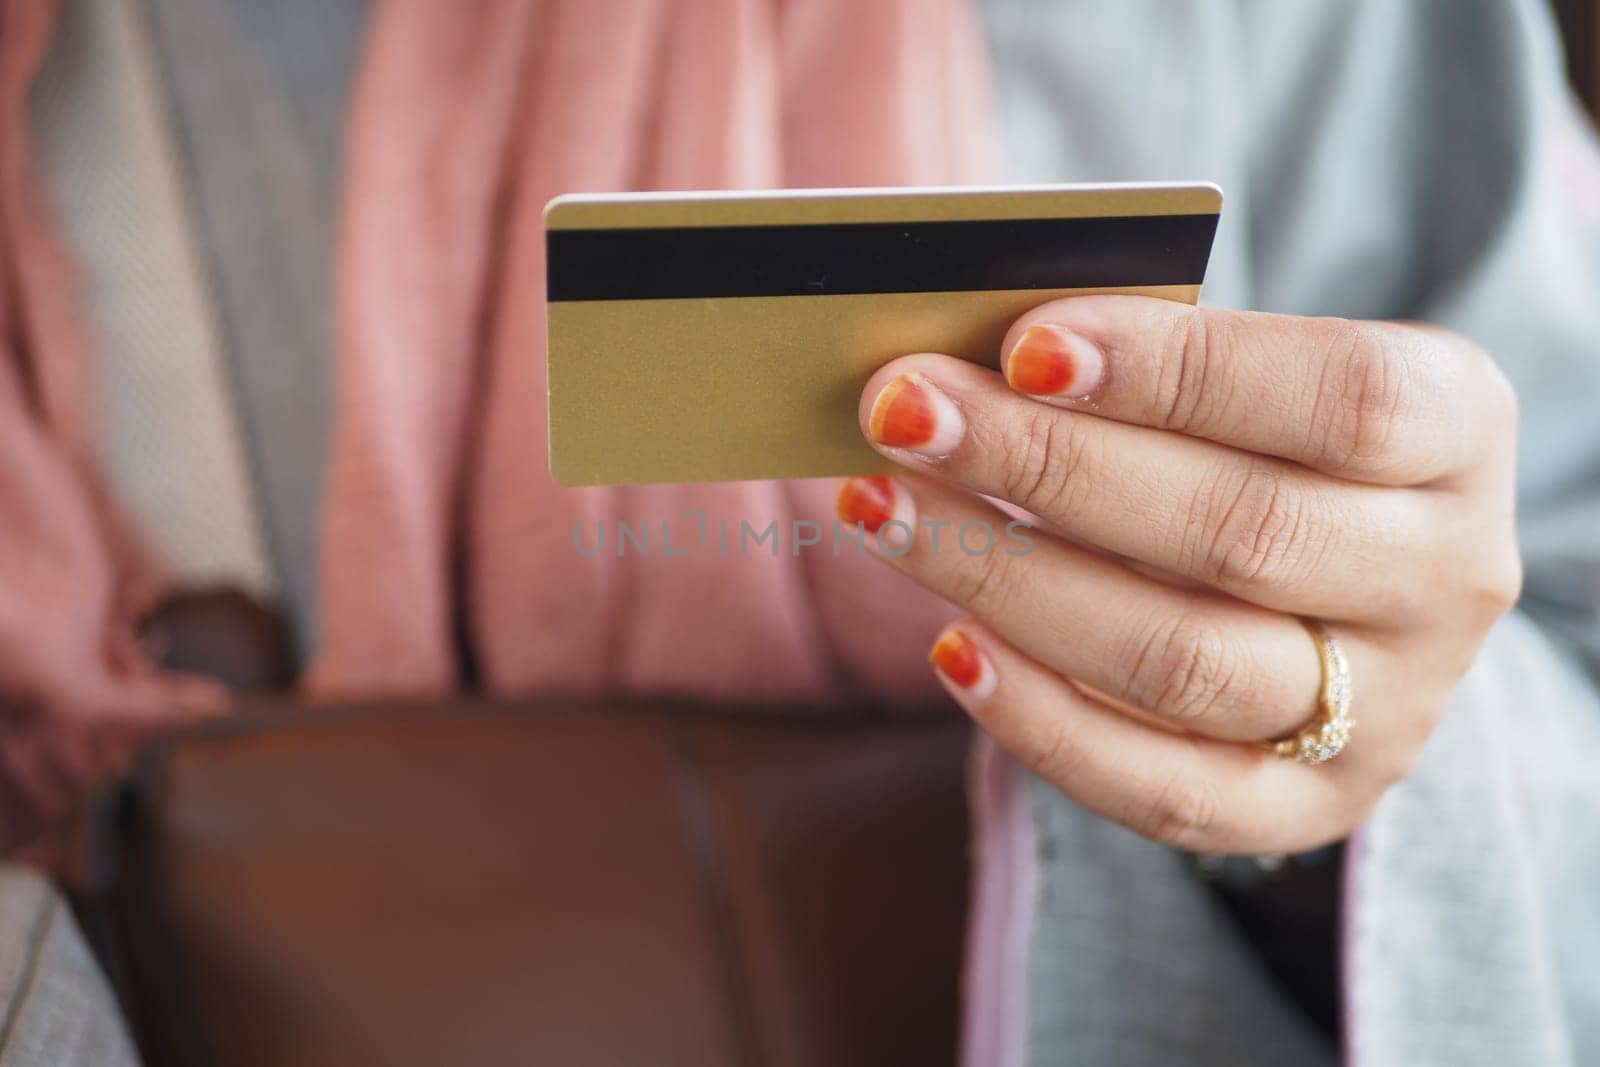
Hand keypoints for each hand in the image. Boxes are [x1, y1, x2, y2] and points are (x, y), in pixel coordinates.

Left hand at [839, 296, 1521, 852]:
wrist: (1348, 593)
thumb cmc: (1267, 441)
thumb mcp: (1253, 373)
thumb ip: (1148, 359)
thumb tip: (968, 356)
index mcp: (1461, 428)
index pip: (1339, 397)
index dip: (1177, 371)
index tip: (1025, 343)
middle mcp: (1446, 576)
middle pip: (1241, 532)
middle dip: (1046, 467)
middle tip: (903, 413)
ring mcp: (1388, 710)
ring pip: (1184, 661)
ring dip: (1008, 582)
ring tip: (884, 509)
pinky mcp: (1307, 807)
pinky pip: (1161, 788)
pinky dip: (1039, 719)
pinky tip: (947, 643)